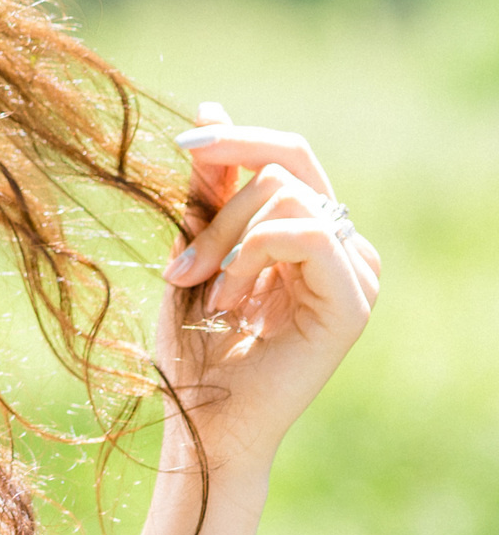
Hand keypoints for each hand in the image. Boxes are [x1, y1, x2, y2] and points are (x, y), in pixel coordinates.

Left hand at [154, 103, 382, 470]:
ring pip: (287, 195)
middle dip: (219, 200)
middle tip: (179, 263)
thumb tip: (212, 109)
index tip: (186, 139)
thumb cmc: (193, 348)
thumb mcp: (193, 250)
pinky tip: (227, 301)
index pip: (289, 156)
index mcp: (309, 233)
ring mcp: (356, 273)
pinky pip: (304, 233)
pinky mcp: (353, 300)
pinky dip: (250, 256)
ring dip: (224, 238)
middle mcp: (342, 248)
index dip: (240, 137)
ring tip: (202, 290)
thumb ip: (208, 190)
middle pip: (289, 165)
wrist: (204, 425)